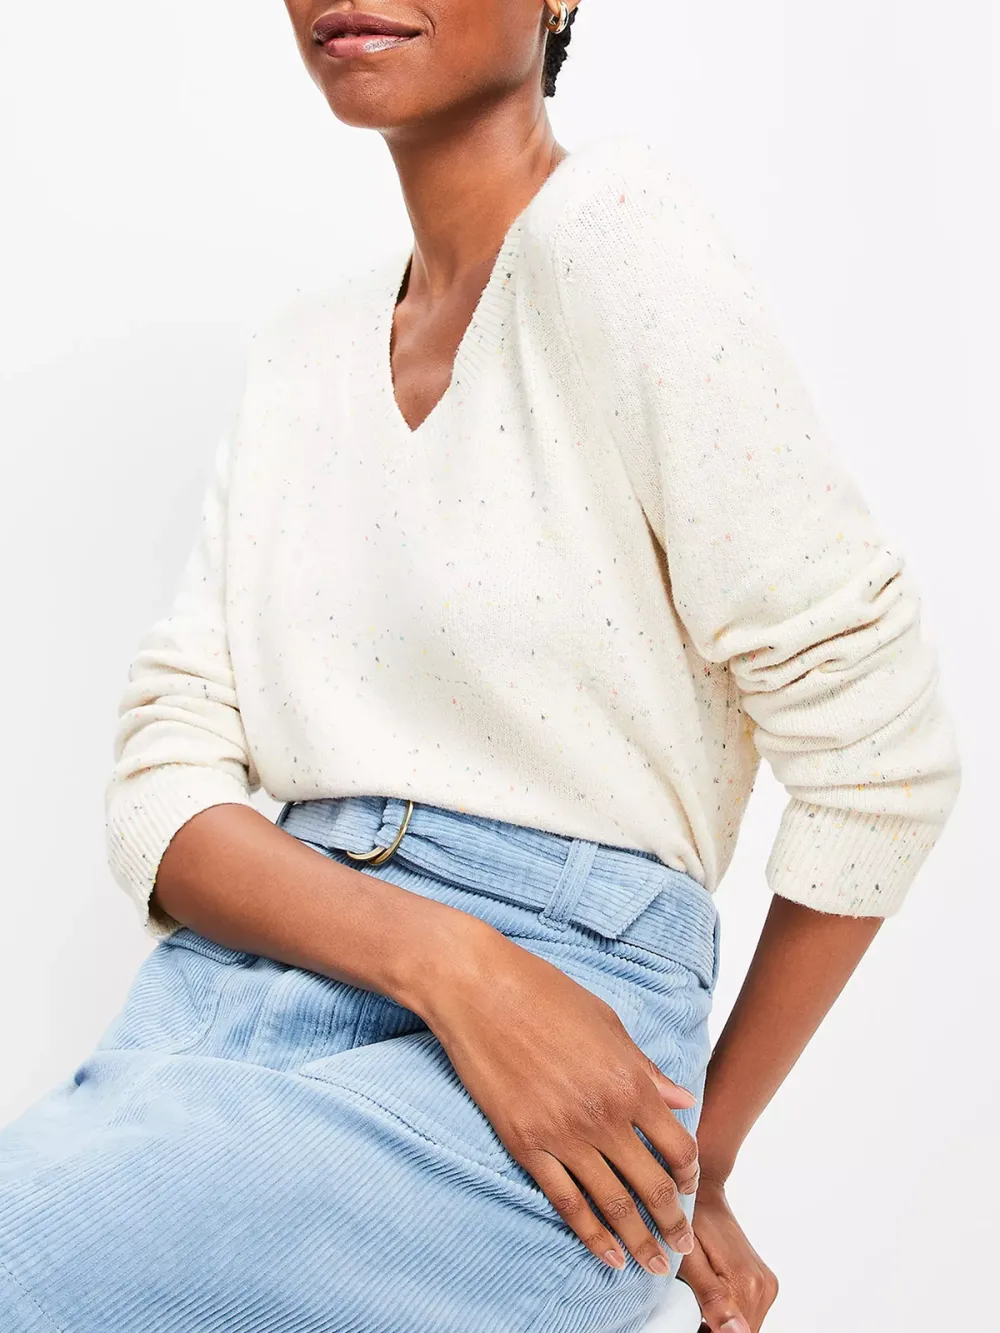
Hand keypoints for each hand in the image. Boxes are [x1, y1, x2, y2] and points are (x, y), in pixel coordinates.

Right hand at [418, 918, 701, 1274]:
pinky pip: (566, 1201)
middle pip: (652, 1186)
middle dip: (671, 1224)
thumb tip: (680, 1100)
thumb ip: (645, 1068)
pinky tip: (607, 1253)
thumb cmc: (544, 993)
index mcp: (629, 1082)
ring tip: (651, 1265)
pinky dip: (591, 1234)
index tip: (689, 1188)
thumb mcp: (608, 1023)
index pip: (677, 1147)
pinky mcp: (526, 1144)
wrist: (480, 990)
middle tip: (681, 1249)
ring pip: (613, 1204)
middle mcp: (603, 1116)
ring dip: (638, 1241)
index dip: (688, 1174)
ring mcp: (563, 1135)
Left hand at [677, 1177, 777, 1332]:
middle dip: (717, 1330)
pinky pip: (749, 1311)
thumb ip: (713, 1297)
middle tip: (690, 1309)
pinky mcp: (764, 1281)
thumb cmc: (690, 1222)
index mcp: (747, 1283)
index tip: (689, 1320)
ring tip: (697, 1302)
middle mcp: (764, 1286)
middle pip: (743, 1331)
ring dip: (723, 1324)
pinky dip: (730, 1313)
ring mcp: (767, 1284)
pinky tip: (710, 1299)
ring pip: (746, 1325)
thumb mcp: (689, 1260)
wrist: (703, 1193)